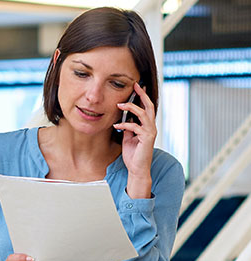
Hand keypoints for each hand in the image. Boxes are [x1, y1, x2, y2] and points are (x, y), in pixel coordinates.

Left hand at [113, 82, 155, 197]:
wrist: (137, 169)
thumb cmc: (133, 154)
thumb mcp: (128, 137)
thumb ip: (128, 127)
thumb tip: (123, 118)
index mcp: (147, 126)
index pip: (146, 107)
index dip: (142, 96)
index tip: (136, 86)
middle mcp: (151, 127)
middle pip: (149, 106)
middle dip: (142, 95)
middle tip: (135, 85)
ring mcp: (150, 132)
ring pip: (143, 114)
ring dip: (131, 108)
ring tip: (119, 105)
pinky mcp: (146, 139)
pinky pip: (135, 127)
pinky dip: (125, 125)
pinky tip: (116, 125)